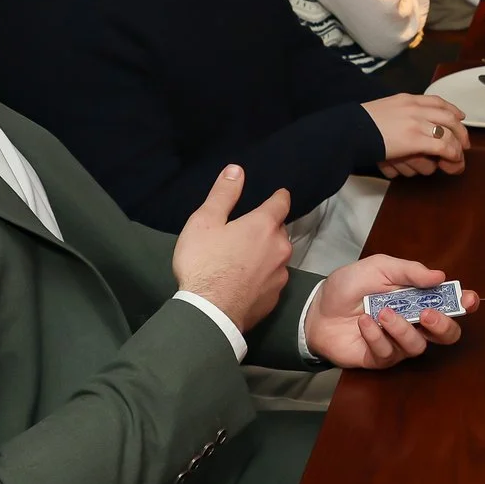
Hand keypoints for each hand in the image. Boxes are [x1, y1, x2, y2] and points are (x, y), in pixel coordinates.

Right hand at [171, 166, 293, 331]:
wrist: (209, 313)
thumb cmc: (204, 263)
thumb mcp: (205, 222)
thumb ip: (223, 195)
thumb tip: (236, 170)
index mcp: (263, 225)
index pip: (280, 203)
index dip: (279, 197)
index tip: (279, 196)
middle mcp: (279, 248)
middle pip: (279, 231)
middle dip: (268, 228)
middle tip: (248, 232)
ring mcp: (280, 274)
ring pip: (278, 256)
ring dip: (267, 253)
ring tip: (245, 259)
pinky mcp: (276, 297)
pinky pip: (273, 279)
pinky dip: (263, 276)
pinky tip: (247, 282)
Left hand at [305, 255, 474, 368]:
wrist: (317, 308)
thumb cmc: (350, 286)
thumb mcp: (379, 267)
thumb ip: (409, 271)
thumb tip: (440, 276)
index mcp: (419, 299)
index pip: (451, 304)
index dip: (465, 304)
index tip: (468, 300)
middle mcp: (415, 324)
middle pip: (446, 335)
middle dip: (443, 325)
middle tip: (427, 314)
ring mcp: (398, 344)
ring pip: (417, 347)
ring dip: (402, 329)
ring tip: (382, 313)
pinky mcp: (379, 359)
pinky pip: (388, 353)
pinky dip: (376, 336)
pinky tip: (364, 323)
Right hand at [364, 94, 466, 175]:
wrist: (349, 131)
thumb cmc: (359, 125)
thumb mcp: (382, 111)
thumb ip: (398, 115)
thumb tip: (408, 127)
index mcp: (406, 99)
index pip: (436, 101)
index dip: (452, 110)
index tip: (460, 118)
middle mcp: (414, 108)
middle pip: (448, 117)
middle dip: (460, 131)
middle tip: (464, 144)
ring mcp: (416, 123)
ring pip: (448, 134)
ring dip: (456, 148)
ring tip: (456, 159)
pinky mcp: (415, 140)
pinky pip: (443, 146)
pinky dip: (452, 154)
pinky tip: (453, 161)